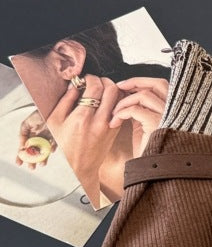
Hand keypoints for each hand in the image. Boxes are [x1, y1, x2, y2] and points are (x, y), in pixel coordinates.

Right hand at [16, 111, 56, 169]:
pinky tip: (50, 151)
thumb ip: (23, 135)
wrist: (49, 109)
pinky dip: (52, 148)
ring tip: (42, 164)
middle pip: (34, 153)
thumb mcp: (26, 124)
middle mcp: (38, 139)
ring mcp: (47, 140)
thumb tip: (22, 146)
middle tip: (31, 167)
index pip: (24, 148)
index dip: (21, 156)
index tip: (19, 163)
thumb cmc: (38, 114)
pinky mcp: (56, 138)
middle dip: (32, 160)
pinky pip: (54, 145)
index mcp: (30, 137)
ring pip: (44, 152)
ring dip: (43, 158)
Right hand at [46, 74, 120, 206]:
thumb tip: (75, 85)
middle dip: (105, 81)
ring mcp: (110, 127)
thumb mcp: (55, 121)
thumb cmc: (63, 146)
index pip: (95, 87)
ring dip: (113, 90)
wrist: (78, 168)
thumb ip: (66, 100)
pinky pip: (121, 110)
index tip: (85, 79)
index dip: (91, 78)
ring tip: (102, 91)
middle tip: (96, 82)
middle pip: (112, 90)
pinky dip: (117, 102)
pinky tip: (107, 102)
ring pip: (120, 99)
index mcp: (83, 118)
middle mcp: (100, 122)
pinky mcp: (115, 131)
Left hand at [111, 77, 168, 155]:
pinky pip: (135, 109)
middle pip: (158, 84)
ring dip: (124, 101)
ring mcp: (167, 117)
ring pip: (143, 95)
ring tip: (114, 113)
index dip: (143, 82)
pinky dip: (121, 113)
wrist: (152, 170)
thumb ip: (141, 108)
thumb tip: (128, 93)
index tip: (125, 85)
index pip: (161, 86)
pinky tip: (115, 122)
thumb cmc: (148, 150)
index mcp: (173, 111)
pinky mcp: (156, 124)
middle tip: (119, 86)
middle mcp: (174, 112)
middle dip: (136, 82)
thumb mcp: (144, 124)